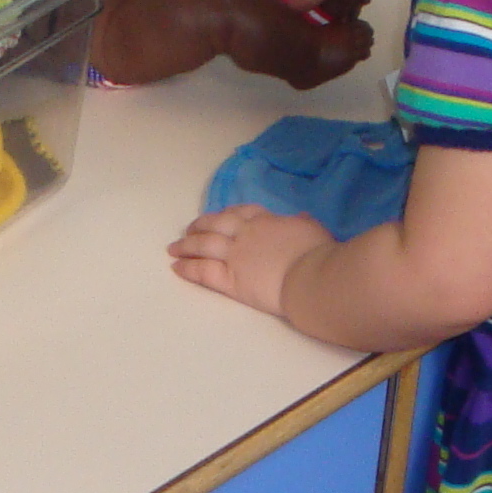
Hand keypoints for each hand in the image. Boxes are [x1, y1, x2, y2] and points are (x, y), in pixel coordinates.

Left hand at [168, 204, 329, 317]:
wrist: (310, 277)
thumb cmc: (317, 254)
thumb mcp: (314, 230)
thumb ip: (304, 223)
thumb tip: (301, 217)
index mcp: (267, 222)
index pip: (243, 213)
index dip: (228, 214)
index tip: (221, 216)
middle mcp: (246, 235)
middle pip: (216, 225)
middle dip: (200, 226)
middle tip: (190, 229)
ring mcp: (235, 256)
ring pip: (204, 245)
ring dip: (186, 244)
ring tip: (174, 247)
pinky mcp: (230, 279)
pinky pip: (203, 271)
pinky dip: (188, 267)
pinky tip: (176, 267)